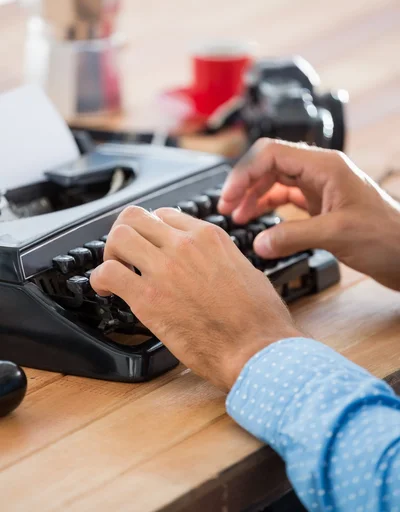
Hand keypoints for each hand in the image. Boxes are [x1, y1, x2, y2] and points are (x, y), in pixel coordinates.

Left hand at [90, 206, 302, 390]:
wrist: (256, 348)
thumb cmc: (259, 318)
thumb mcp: (245, 269)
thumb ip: (220, 257)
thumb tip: (208, 262)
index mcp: (208, 236)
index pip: (164, 215)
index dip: (151, 231)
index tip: (148, 246)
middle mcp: (183, 244)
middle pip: (135, 217)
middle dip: (124, 234)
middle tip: (125, 254)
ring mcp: (164, 268)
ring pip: (118, 237)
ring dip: (110, 253)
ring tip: (115, 271)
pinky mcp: (148, 297)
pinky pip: (107, 273)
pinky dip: (99, 279)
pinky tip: (106, 290)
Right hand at [218, 139, 399, 290]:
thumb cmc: (388, 237)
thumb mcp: (336, 234)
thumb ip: (292, 237)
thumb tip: (258, 243)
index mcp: (324, 166)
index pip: (271, 154)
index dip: (245, 173)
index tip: (229, 196)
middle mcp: (320, 172)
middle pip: (269, 165)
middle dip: (245, 184)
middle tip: (226, 207)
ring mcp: (321, 188)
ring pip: (276, 182)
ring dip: (254, 196)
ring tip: (237, 216)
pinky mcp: (321, 205)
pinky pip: (286, 199)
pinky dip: (269, 209)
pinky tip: (259, 222)